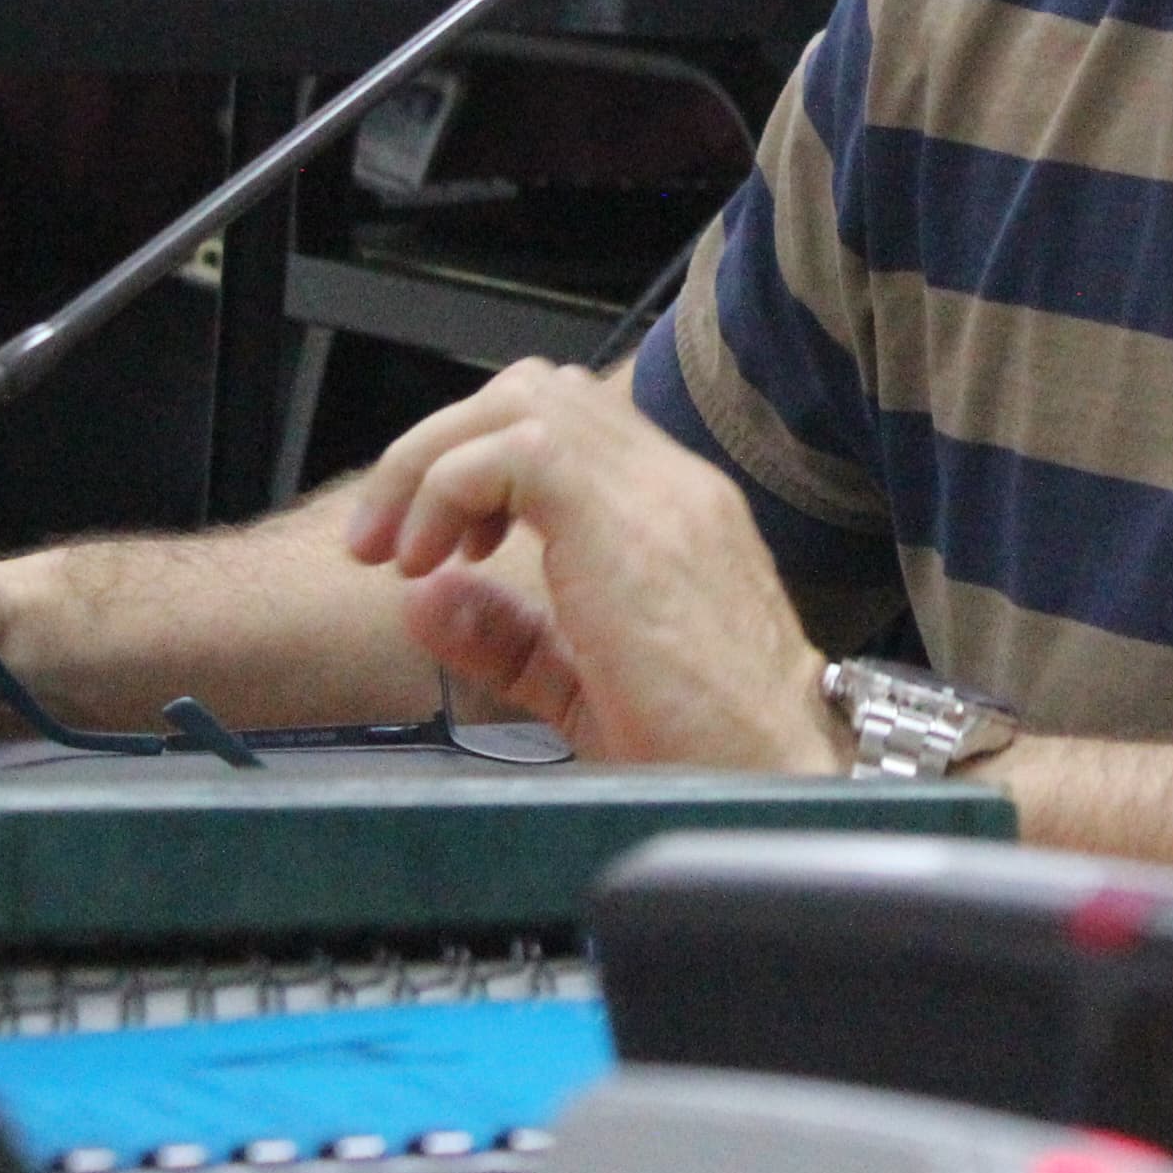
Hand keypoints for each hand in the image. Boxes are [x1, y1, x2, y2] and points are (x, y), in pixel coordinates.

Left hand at [338, 361, 837, 774]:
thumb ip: (511, 639)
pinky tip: (432, 560)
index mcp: (673, 511)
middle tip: (392, 539)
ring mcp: (656, 493)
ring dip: (434, 461)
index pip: (568, 421)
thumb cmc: (708, 756)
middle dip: (441, 446)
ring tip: (402, 548)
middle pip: (533, 389)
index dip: (480, 461)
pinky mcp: (627, 522)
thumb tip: (425, 600)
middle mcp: (670, 483)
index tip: (439, 546)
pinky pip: (514, 453)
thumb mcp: (587, 690)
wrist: (780, 783)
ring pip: (519, 400)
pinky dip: (448, 489)